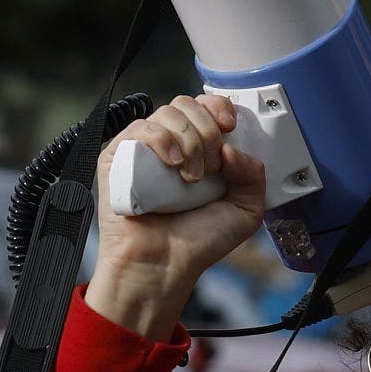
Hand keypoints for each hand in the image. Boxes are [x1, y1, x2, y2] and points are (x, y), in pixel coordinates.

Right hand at [86, 94, 267, 341]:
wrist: (164, 266)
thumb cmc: (197, 243)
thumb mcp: (245, 210)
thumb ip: (254, 175)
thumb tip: (232, 147)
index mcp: (197, 149)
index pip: (206, 106)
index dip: (219, 107)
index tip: (230, 127)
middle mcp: (170, 145)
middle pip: (187, 105)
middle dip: (207, 130)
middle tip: (210, 167)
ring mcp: (142, 151)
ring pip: (166, 113)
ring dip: (188, 139)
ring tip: (190, 176)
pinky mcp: (117, 158)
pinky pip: (139, 129)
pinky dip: (161, 139)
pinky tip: (173, 164)